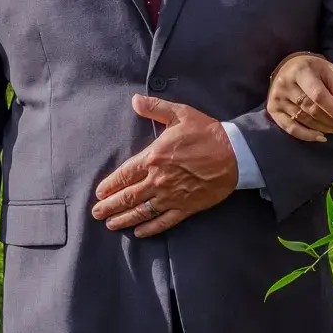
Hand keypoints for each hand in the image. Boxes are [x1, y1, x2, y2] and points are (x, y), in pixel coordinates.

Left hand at [91, 95, 238, 236]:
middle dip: (110, 206)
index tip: (99, 193)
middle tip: (97, 213)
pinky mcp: (186, 207)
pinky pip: (163, 221)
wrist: (235, 154)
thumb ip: (155, 108)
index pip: (124, 174)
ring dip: (123, 219)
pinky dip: (150, 228)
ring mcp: (172, 196)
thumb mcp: (180, 114)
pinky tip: (139, 233)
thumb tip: (135, 100)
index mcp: (154, 157)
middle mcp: (158, 180)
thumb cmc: (207, 133)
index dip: (109, 185)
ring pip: (141, 212)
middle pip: (128, 196)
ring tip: (111, 224)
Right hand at [267, 54, 332, 141]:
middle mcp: (285, 84)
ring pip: (303, 119)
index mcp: (300, 70)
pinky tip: (320, 137)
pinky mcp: (273, 109)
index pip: (318, 94)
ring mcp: (277, 98)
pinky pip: (290, 128)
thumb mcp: (328, 69)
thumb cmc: (313, 70)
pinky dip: (306, 135)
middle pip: (310, 108)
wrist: (289, 68)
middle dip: (330, 120)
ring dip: (322, 128)